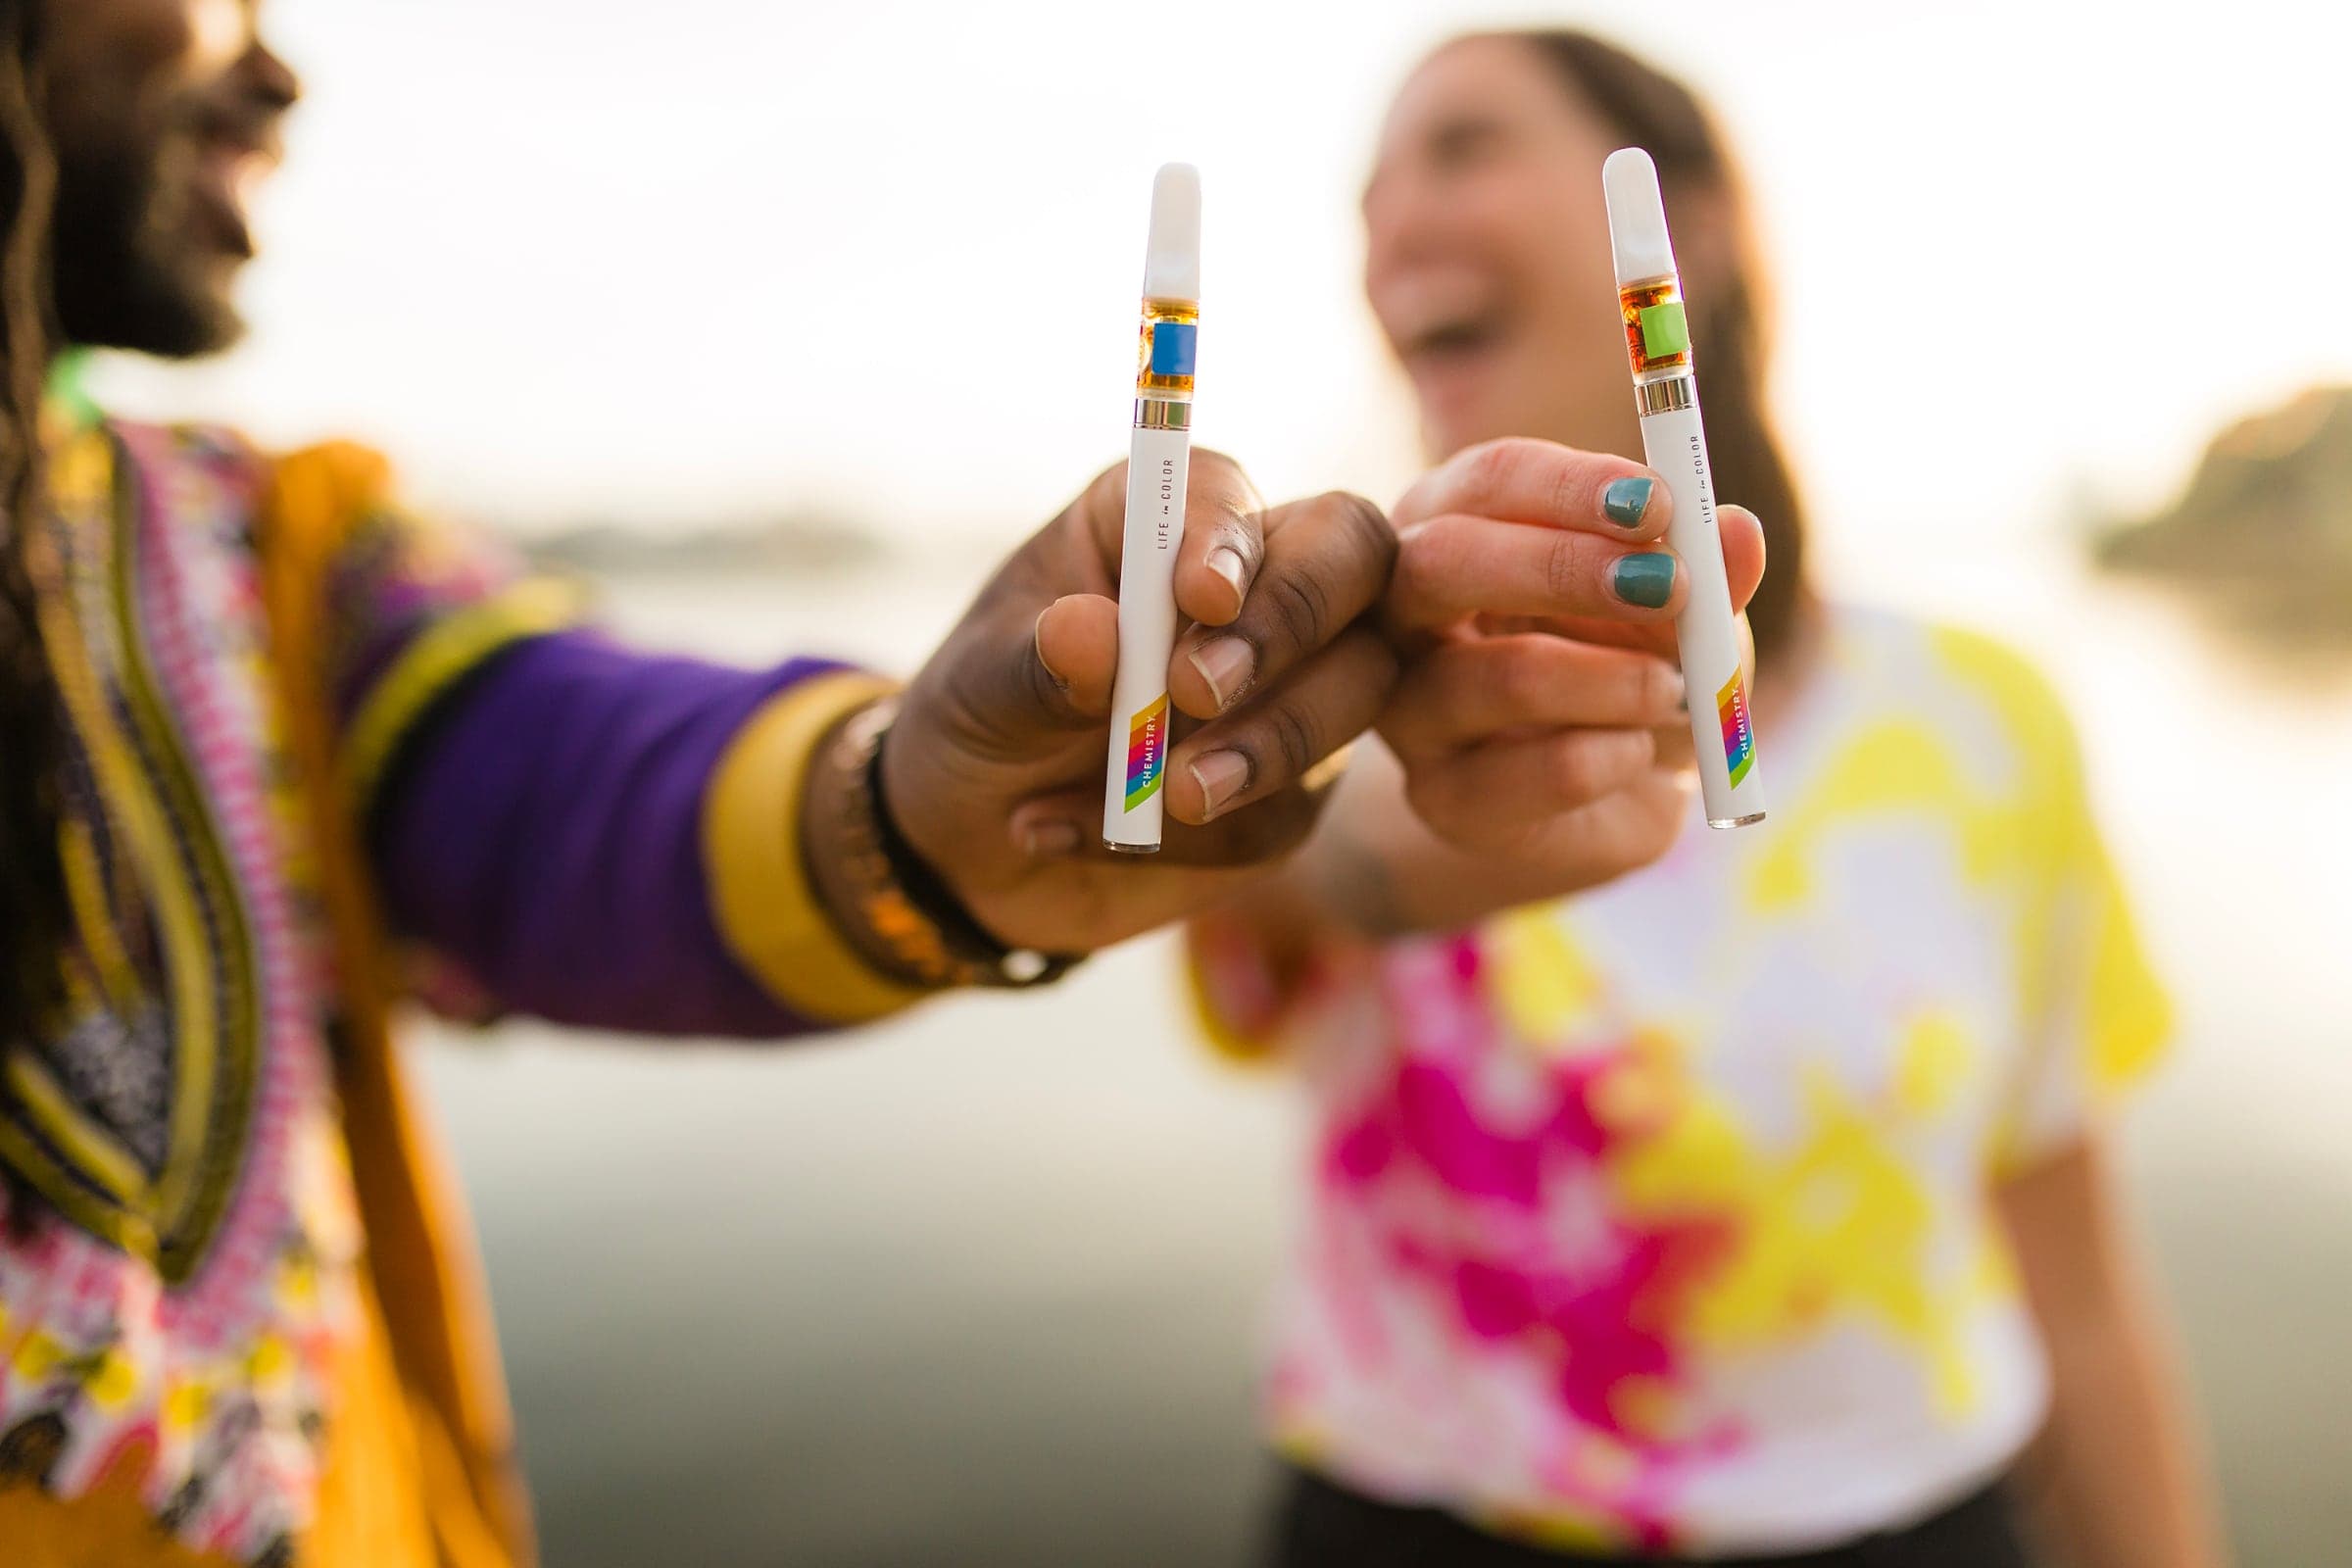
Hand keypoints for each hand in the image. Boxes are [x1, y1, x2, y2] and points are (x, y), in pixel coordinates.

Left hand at [867, 452, 1398, 954]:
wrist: (969, 845)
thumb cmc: (977, 721)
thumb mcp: (978, 688)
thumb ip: (1036, 663)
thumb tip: (1092, 634)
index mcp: (1160, 522)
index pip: (1228, 496)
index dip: (1227, 536)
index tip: (1199, 598)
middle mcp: (1252, 584)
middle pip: (1352, 558)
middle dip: (1291, 621)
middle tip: (1195, 693)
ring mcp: (1295, 683)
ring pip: (1357, 687)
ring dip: (1264, 746)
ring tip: (1158, 794)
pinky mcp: (1295, 787)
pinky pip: (1288, 806)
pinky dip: (1193, 836)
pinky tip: (1072, 831)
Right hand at [1376, 436, 1765, 899]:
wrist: (1606, 799)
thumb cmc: (1627, 669)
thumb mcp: (1680, 613)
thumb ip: (1706, 572)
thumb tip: (1739, 532)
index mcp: (1457, 527)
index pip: (1488, 482)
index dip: (1570, 486)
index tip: (1659, 504)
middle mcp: (1409, 613)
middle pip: (1442, 562)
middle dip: (1559, 567)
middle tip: (1668, 587)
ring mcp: (1410, 711)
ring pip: (1493, 678)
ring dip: (1611, 680)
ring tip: (1676, 692)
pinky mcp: (1441, 799)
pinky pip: (1528, 774)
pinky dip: (1611, 758)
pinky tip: (1637, 753)